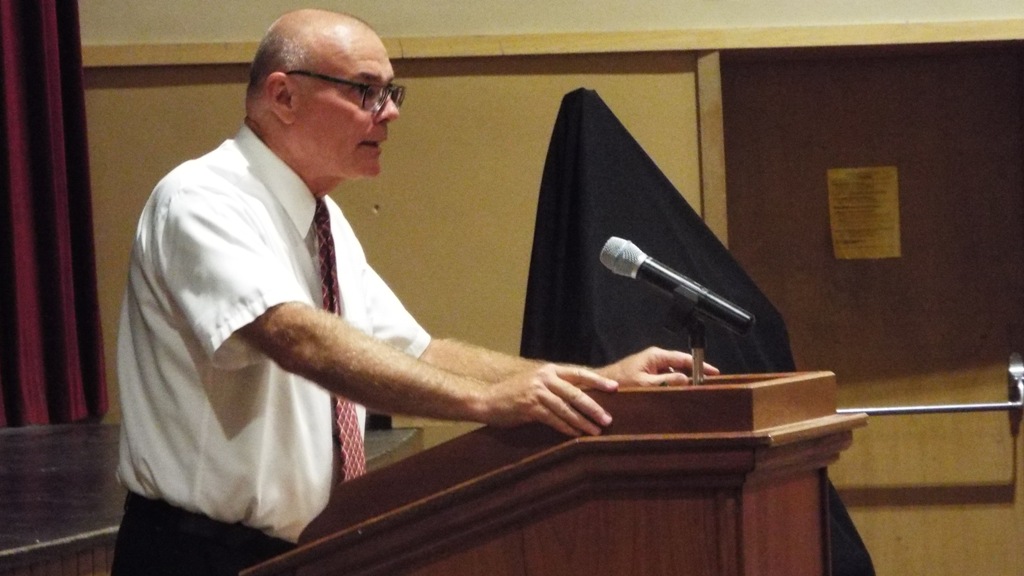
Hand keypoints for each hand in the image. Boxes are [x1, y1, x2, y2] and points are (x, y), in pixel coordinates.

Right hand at [479, 364, 617, 436]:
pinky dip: (566, 428)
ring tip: (596, 431)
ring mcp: (537, 392)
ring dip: (583, 422)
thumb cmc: (513, 394)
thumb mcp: (535, 383)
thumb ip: (554, 386)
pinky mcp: (530, 407)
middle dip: (594, 407)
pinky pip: (553, 419)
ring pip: (566, 409)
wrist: (487, 400)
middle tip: (608, 419)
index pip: (578, 373)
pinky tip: (576, 435)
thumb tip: (579, 397)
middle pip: (576, 393)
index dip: (597, 381)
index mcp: (549, 370)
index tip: (615, 388)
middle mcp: (544, 378)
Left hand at [599, 347, 719, 386]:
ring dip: (683, 382)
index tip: (715, 372)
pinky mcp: (647, 375)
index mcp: (656, 356)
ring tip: (696, 392)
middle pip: (681, 365)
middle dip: (694, 374)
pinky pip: (666, 379)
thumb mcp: (646, 383)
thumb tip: (687, 380)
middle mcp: (655, 359)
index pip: (684, 358)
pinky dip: (673, 386)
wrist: (601, 386)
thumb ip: (667, 381)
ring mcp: (651, 367)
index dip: (700, 365)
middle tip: (708, 385)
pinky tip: (679, 395)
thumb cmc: (621, 382)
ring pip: (674, 374)